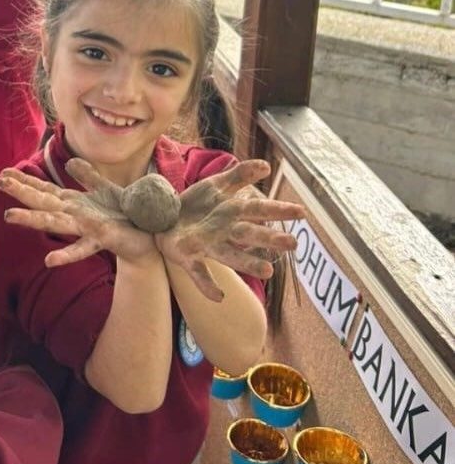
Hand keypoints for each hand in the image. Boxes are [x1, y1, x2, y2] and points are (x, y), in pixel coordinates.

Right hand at [0, 165, 158, 266]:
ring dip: (32, 220)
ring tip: (10, 216)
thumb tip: (69, 163)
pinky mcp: (102, 240)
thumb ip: (87, 177)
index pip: (44, 190)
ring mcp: (86, 229)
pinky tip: (50, 260)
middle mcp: (75, 216)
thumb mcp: (105, 190)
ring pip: (55, 223)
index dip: (25, 181)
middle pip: (43, 202)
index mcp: (74, 203)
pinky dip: (66, 255)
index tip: (3, 173)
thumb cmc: (125, 215)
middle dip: (21, 193)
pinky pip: (83, 248)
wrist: (147, 239)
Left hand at [158, 160, 300, 300]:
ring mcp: (206, 246)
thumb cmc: (196, 205)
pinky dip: (207, 286)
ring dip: (247, 264)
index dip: (277, 210)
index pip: (257, 210)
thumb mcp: (216, 185)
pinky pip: (198, 272)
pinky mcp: (186, 256)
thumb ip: (239, 175)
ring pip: (229, 256)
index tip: (301, 212)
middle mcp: (223, 232)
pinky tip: (219, 297)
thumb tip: (267, 166)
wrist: (162, 218)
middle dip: (269, 238)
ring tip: (269, 271)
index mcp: (230, 213)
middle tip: (293, 243)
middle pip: (248, 234)